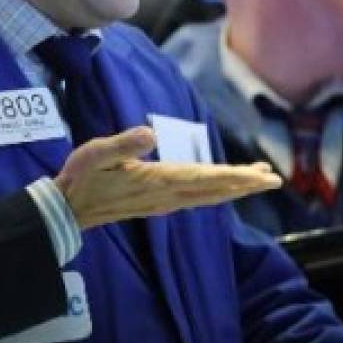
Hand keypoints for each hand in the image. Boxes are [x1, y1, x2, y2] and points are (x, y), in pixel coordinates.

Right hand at [53, 125, 280, 229]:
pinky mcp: (157, 203)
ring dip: (234, 189)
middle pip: (213, 190)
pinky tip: (223, 190)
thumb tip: (149, 133)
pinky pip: (196, 199)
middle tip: (274, 179)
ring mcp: (162, 202)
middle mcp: (165, 194)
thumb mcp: (95, 153)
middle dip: (244, 184)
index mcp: (156, 180)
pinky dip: (216, 193)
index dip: (234, 177)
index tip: (260, 176)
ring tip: (258, 181)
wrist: (68, 209)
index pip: (204, 178)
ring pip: (207, 196)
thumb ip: (123, 144)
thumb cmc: (81, 176)